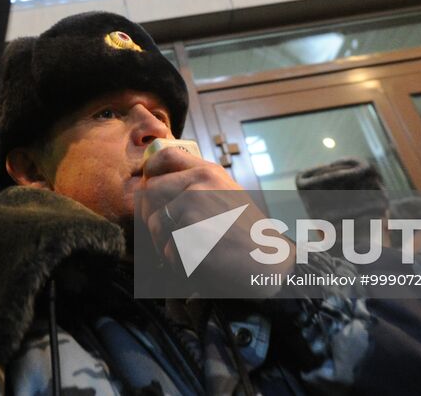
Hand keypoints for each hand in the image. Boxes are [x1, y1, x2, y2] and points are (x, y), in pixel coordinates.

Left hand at [139, 147, 294, 291]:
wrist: (272, 264)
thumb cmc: (249, 234)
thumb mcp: (228, 194)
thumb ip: (197, 185)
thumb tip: (155, 182)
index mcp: (209, 173)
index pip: (164, 155)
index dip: (149, 171)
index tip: (148, 186)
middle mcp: (200, 185)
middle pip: (150, 191)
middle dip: (149, 215)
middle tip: (161, 234)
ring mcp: (196, 209)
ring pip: (155, 224)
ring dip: (163, 243)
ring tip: (185, 251)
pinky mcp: (193, 236)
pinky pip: (167, 250)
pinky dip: (177, 263)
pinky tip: (197, 263)